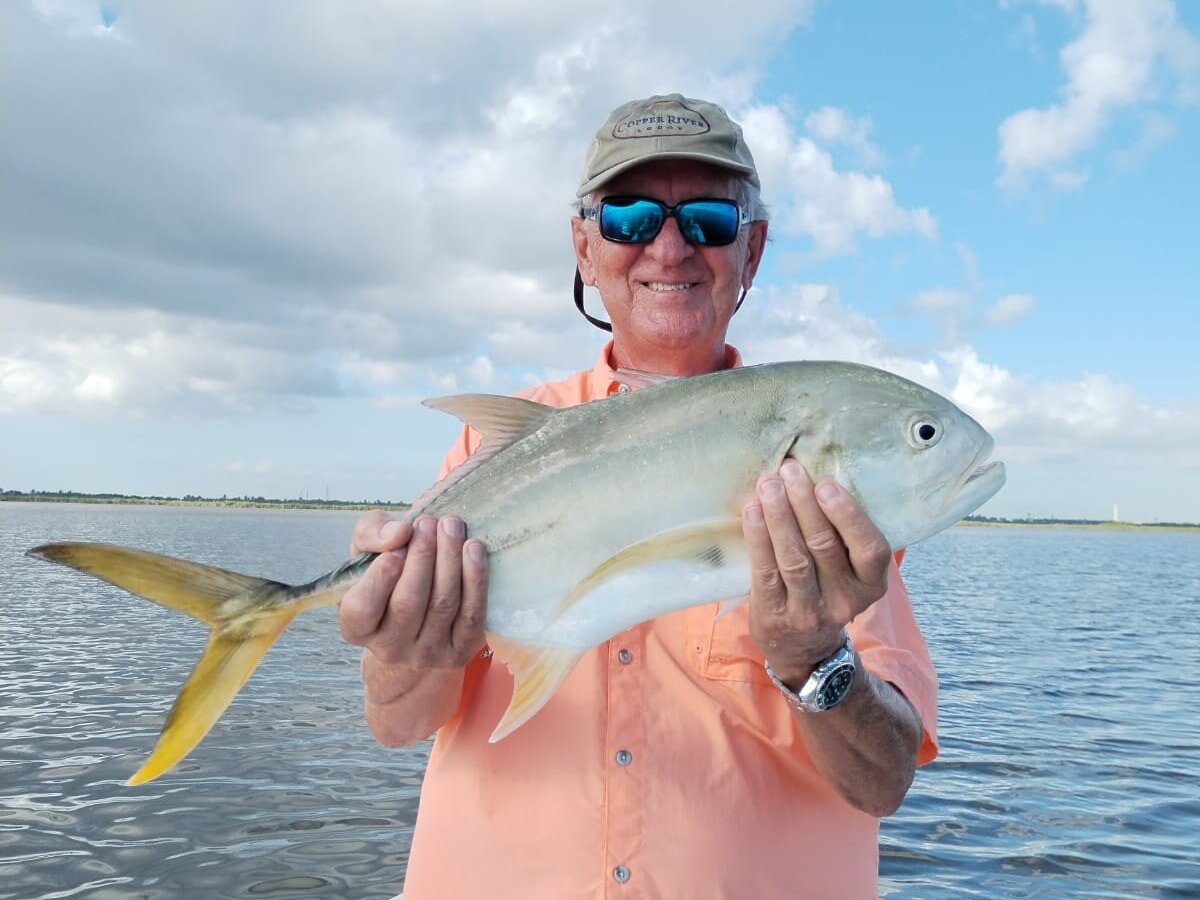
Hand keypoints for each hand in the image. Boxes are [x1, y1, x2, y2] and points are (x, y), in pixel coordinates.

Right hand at [338, 509, 488, 670]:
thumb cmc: (389, 579)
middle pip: (409, 602)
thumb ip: (372, 534)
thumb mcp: (368, 553)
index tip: (397, 544)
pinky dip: (475, 579)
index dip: (381, 575)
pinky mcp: (460, 652)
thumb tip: (398, 532)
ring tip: (452, 526)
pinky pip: (471, 615)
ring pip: (443, 605)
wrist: (418, 624)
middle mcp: (389, 647)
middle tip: (429, 523)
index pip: (363, 607)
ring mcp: (427, 654)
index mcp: (357, 627)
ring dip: (450, 559)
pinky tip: (474, 549)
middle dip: (422, 556)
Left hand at [741, 458, 891, 686]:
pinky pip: (766, 572)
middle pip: (824, 545)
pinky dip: (758, 537)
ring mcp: (808, 611)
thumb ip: (843, 537)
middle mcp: (844, 601)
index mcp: (871, 585)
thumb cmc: (827, 590)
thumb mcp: (849, 573)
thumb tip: (816, 477)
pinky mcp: (775, 614)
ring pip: (794, 557)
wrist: (804, 650)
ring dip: (779, 515)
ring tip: (768, 484)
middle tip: (789, 470)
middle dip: (804, 503)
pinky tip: (752, 511)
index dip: (848, 515)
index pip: (870, 549)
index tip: (826, 483)